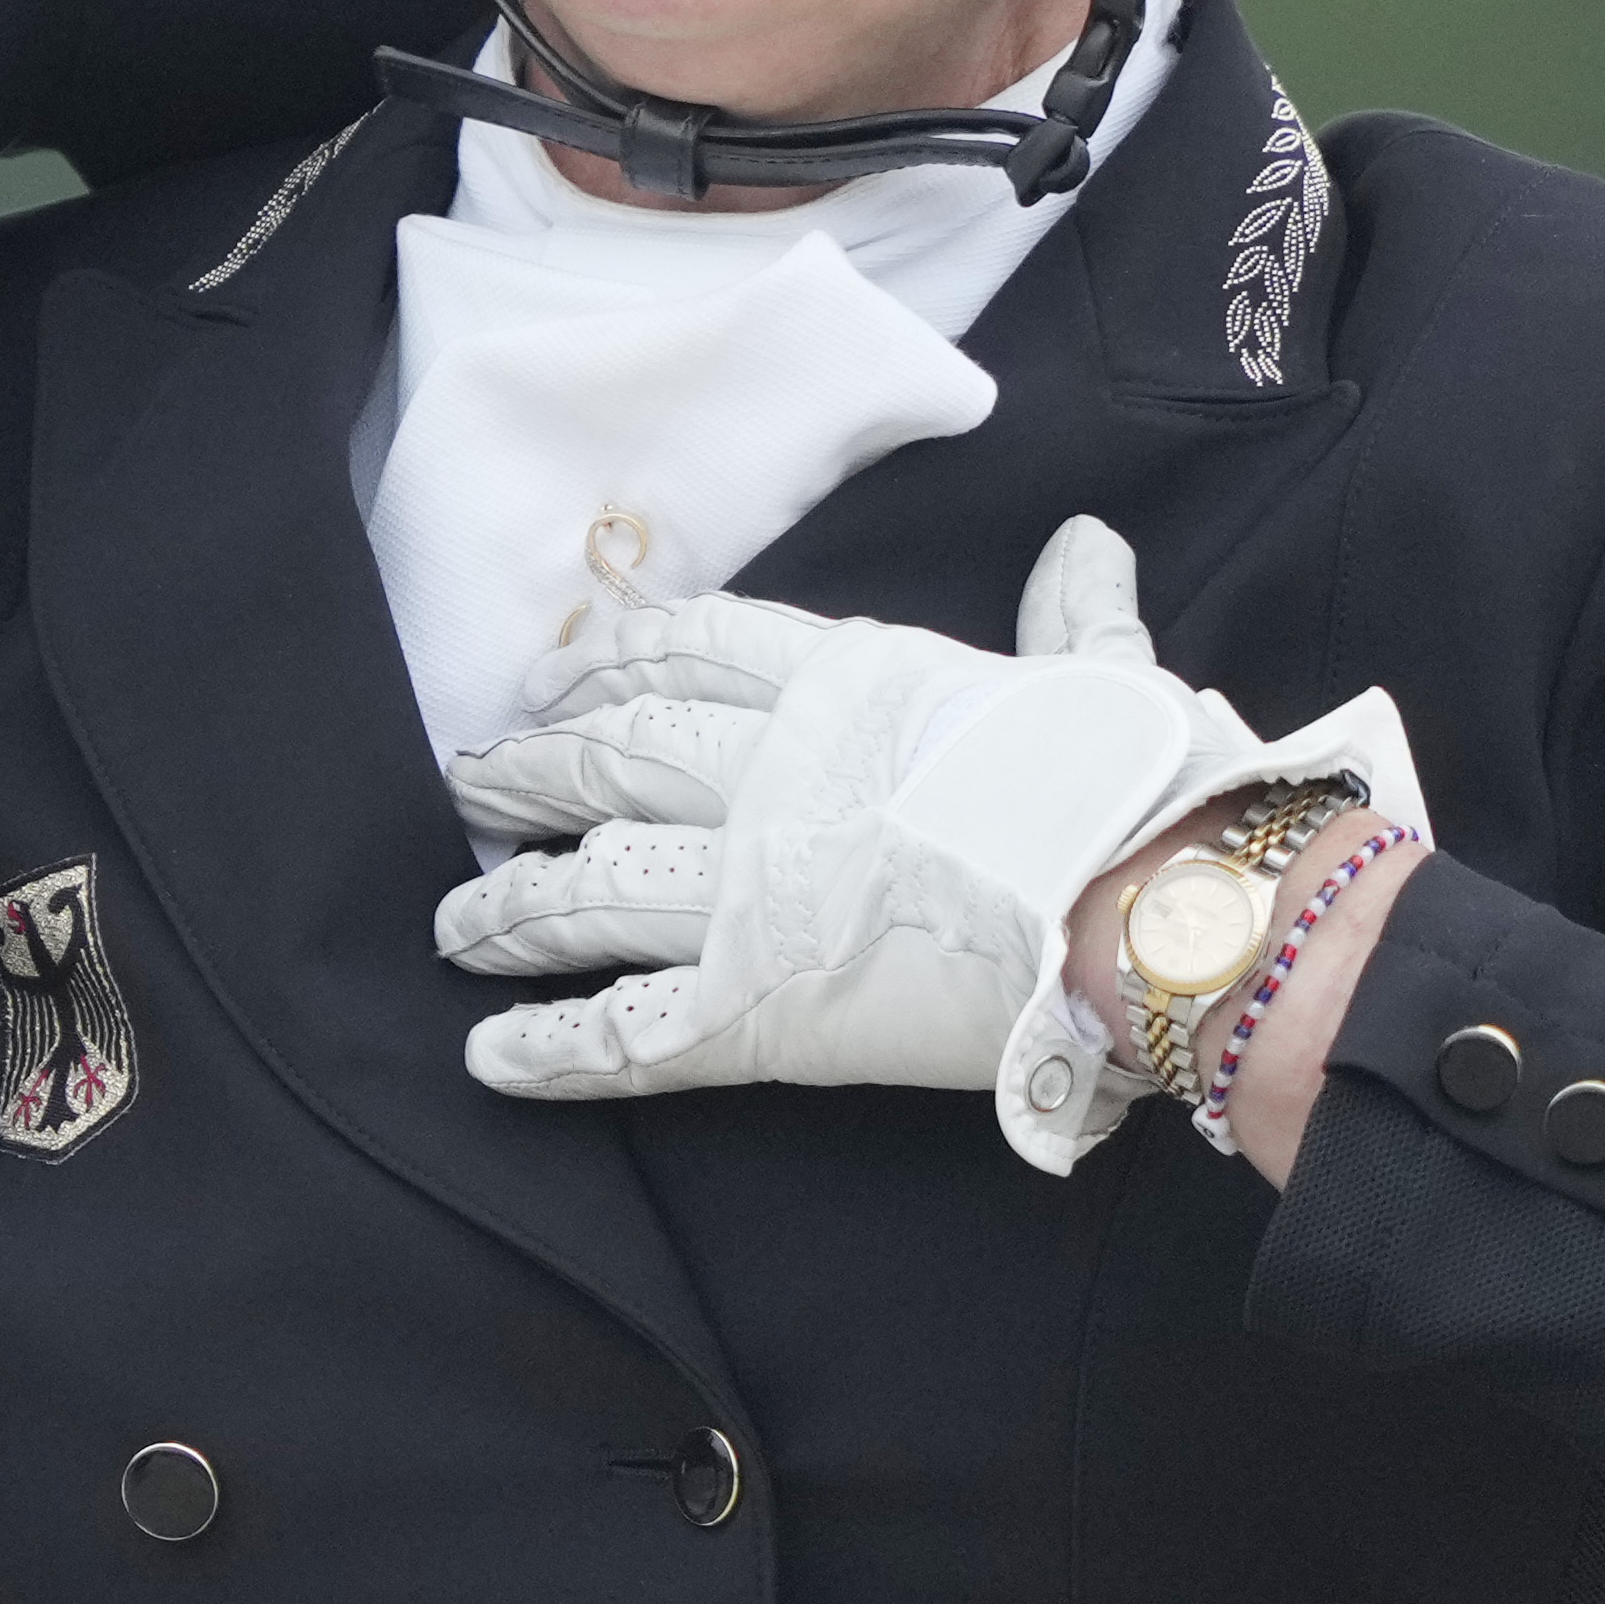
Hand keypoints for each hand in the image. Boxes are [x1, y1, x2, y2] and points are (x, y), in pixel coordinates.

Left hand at [441, 518, 1380, 1170]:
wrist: (1151, 913)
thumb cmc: (1139, 796)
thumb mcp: (1099, 682)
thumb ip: (1071, 619)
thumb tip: (1086, 545)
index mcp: (846, 688)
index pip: (693, 651)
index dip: (608, 660)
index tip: (551, 675)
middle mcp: (768, 778)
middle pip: (609, 759)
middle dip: (528, 773)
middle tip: (468, 786)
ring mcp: (746, 894)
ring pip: (589, 889)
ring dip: (507, 910)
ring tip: (453, 925)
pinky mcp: (754, 1012)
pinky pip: (625, 1031)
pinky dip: (550, 1048)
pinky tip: (487, 1058)